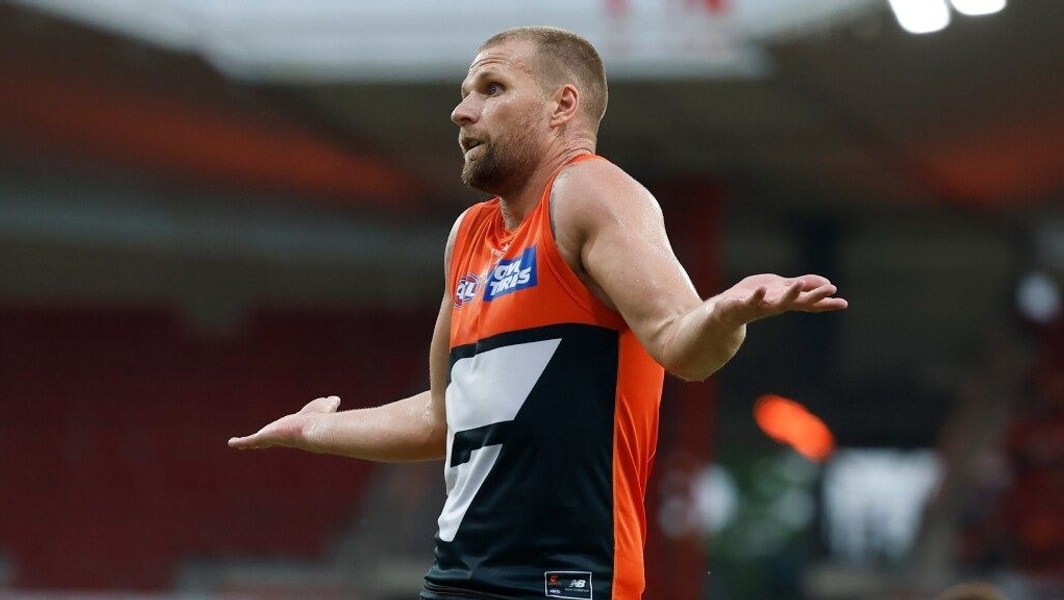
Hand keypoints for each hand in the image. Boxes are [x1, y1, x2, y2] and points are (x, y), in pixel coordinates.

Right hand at [228, 395, 340, 449]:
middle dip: (264, 440)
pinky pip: (249, 441)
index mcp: (294, 429)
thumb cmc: (321, 419)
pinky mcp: (264, 438)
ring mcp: (273, 437)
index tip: (278, 434)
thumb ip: (329, 404)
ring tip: (239, 445)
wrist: (314, 430)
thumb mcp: (324, 406)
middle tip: (256, 443)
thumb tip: (336, 399)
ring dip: (249, 444)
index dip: (281, 432)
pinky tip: (232, 443)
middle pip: (271, 439)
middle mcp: (283, 435)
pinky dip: (240, 442)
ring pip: (258, 442)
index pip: (286, 431)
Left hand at [713, 273, 846, 325]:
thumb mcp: (781, 289)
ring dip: (789, 295)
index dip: (826, 303)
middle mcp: (775, 306)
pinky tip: (762, 290)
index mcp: (785, 301)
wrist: (725, 313)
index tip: (844, 303)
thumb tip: (826, 283)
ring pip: (776, 303)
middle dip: (814, 296)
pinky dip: (756, 297)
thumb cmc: (755, 299)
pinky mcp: (740, 306)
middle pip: (798, 302)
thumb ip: (801, 286)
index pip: (809, 302)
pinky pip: (749, 302)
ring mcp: (758, 307)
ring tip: (800, 285)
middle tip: (830, 290)